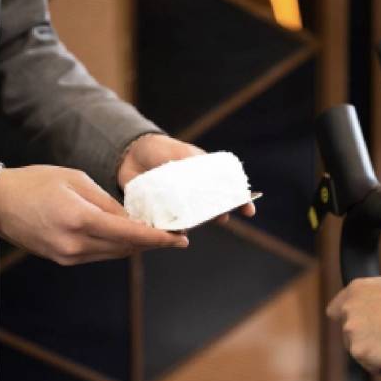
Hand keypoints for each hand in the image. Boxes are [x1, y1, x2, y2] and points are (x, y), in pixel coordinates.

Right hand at [0, 166, 188, 264]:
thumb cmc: (34, 183)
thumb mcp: (76, 180)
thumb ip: (107, 202)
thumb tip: (131, 220)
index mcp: (80, 220)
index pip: (129, 233)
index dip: (158, 238)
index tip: (180, 239)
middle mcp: (75, 244)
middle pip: (125, 248)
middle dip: (151, 243)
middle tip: (174, 237)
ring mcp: (67, 256)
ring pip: (113, 254)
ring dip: (135, 246)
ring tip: (156, 237)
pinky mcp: (62, 259)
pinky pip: (98, 255)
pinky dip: (115, 247)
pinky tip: (127, 237)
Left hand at [117, 134, 255, 221]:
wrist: (132, 154)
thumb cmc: (163, 150)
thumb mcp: (182, 152)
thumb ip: (194, 162)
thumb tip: (206, 182)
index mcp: (205, 180)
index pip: (229, 193)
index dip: (240, 202)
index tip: (249, 210)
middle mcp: (194, 196)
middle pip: (212, 211)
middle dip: (218, 215)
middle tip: (221, 217)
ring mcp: (177, 206)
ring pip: (191, 222)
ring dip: (193, 225)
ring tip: (193, 225)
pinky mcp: (159, 214)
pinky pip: (167, 226)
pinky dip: (170, 230)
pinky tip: (171, 231)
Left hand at [326, 277, 380, 371]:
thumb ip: (375, 297)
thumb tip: (377, 307)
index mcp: (354, 290)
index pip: (335, 309)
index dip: (346, 319)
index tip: (359, 325)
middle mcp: (348, 310)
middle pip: (348, 333)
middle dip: (364, 337)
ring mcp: (352, 332)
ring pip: (358, 350)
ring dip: (373, 352)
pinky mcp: (360, 352)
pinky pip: (370, 365)